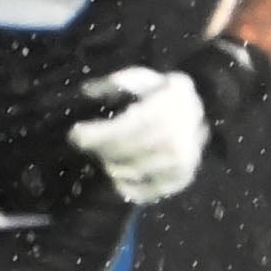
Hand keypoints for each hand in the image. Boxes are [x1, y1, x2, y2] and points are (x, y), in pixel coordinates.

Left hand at [69, 69, 210, 204]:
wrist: (195, 113)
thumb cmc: (162, 95)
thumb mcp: (143, 79)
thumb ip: (117, 82)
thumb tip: (88, 92)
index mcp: (177, 101)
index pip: (133, 124)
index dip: (100, 132)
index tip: (75, 133)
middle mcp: (186, 131)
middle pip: (131, 148)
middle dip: (101, 148)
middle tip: (87, 144)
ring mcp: (187, 157)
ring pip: (137, 170)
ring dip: (112, 165)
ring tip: (105, 156)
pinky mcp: (184, 176)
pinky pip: (152, 191)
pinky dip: (130, 189)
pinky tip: (118, 179)